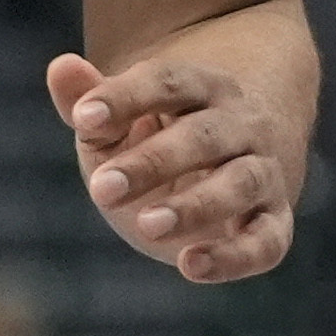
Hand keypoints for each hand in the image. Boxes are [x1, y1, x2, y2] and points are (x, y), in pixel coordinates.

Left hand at [51, 46, 296, 281]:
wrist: (234, 164)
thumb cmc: (159, 140)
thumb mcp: (120, 122)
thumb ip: (91, 101)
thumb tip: (61, 68)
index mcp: (203, 88)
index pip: (167, 82)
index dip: (125, 98)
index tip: (82, 119)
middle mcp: (241, 125)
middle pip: (205, 136)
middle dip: (154, 162)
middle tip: (102, 189)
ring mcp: (262, 173)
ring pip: (241, 183)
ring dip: (196, 205)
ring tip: (147, 225)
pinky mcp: (273, 223)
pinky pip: (265, 242)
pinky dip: (233, 256)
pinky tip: (190, 266)